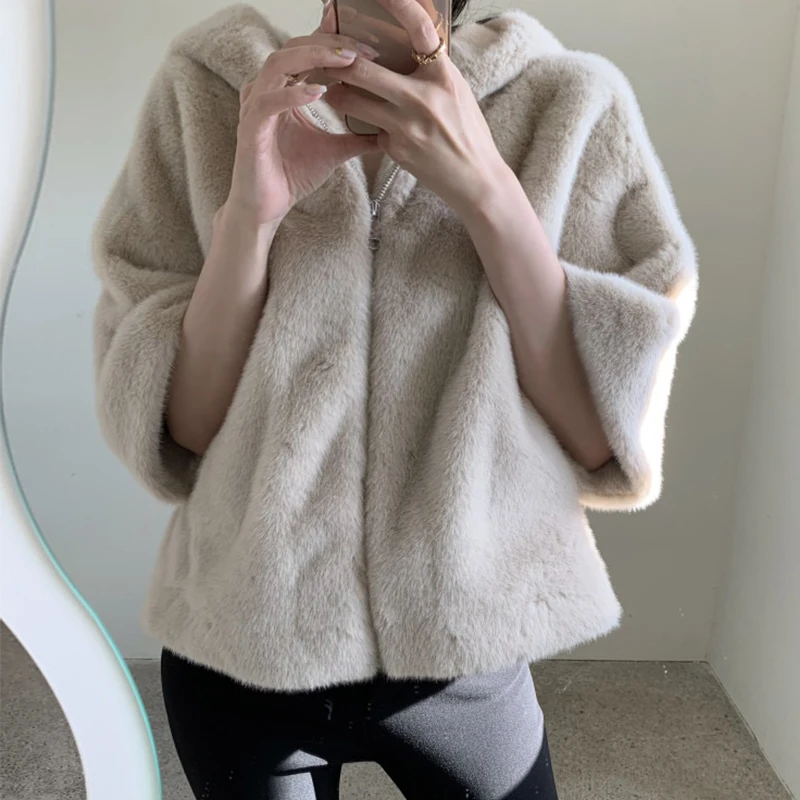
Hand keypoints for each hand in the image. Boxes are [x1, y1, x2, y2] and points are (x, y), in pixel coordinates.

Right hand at [225, 3, 380, 228]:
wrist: (266, 208)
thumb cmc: (291, 176)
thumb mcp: (332, 152)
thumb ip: (355, 139)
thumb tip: (387, 135)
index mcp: (284, 91)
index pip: (306, 52)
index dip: (335, 43)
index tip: (369, 48)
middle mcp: (267, 91)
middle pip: (293, 48)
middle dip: (329, 44)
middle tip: (362, 50)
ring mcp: (255, 107)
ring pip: (279, 65)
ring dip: (313, 58)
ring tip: (346, 62)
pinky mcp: (250, 128)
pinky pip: (268, 102)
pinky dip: (293, 94)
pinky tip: (319, 92)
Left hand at [322, 0, 508, 215]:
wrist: (476, 180)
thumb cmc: (468, 132)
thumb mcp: (456, 91)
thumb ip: (431, 70)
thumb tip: (408, 45)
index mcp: (442, 76)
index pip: (418, 28)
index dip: (398, 4)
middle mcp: (423, 98)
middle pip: (363, 69)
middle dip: (338, 61)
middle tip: (326, 55)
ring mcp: (406, 126)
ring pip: (352, 101)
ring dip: (336, 93)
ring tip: (333, 89)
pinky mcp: (395, 149)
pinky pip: (367, 129)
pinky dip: (363, 125)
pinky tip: (364, 125)